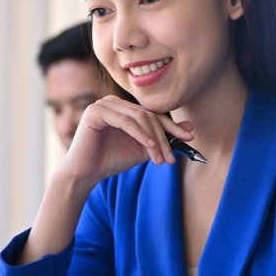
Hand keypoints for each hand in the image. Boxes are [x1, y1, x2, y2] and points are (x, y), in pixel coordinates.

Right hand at [61, 95, 193, 184]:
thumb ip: (162, 138)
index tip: (189, 138)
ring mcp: (103, 104)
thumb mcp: (143, 149)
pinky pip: (124, 121)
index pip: (152, 114)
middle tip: (171, 157)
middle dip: (163, 137)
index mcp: (123, 108)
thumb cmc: (111, 160)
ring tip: (160, 158)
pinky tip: (149, 146)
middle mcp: (113, 102)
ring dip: (153, 138)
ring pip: (138, 117)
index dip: (172, 126)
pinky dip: (139, 133)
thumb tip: (190, 128)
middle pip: (147, 115)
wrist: (85, 173)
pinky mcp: (95, 112)